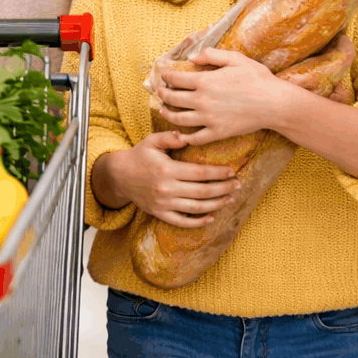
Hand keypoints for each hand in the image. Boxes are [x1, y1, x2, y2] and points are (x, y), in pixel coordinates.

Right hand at [94, 132, 239, 227]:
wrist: (119, 175)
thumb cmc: (139, 156)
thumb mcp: (151, 141)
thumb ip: (169, 137)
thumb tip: (187, 136)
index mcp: (167, 170)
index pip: (200, 173)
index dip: (218, 173)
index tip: (232, 171)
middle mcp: (167, 188)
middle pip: (203, 192)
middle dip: (224, 189)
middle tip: (238, 185)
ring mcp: (164, 203)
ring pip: (197, 208)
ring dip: (217, 204)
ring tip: (230, 198)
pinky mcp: (160, 213)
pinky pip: (182, 222)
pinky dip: (198, 222)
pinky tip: (211, 216)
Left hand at [156, 47, 296, 143]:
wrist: (276, 103)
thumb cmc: (257, 78)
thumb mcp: (235, 58)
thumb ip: (211, 55)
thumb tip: (191, 57)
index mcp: (204, 81)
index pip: (175, 79)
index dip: (166, 77)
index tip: (164, 76)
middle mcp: (202, 101)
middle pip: (172, 99)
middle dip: (162, 94)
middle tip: (159, 92)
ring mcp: (209, 119)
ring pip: (179, 119)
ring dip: (167, 114)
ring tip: (162, 110)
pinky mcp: (218, 133)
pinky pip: (196, 138)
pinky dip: (186, 137)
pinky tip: (182, 134)